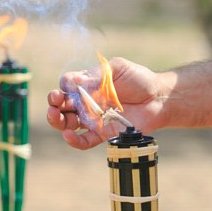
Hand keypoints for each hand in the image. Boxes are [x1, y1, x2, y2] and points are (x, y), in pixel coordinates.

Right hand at [46, 56, 168, 149]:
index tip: (66, 86)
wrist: (158, 98)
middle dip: (53, 105)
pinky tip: (68, 135)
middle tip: (55, 103)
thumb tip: (72, 81)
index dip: (63, 86)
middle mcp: (87, 102)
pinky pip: (84, 140)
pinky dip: (73, 140)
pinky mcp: (102, 134)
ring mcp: (93, 119)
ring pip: (68, 123)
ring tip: (56, 117)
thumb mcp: (116, 69)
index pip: (67, 85)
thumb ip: (95, 75)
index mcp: (88, 84)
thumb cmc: (138, 79)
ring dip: (57, 121)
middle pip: (62, 106)